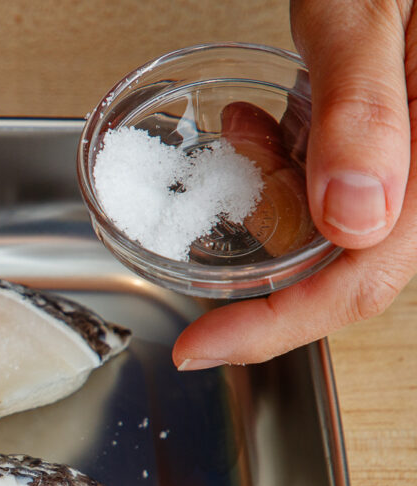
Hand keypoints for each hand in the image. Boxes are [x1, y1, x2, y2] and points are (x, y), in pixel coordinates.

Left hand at [173, 0, 413, 368]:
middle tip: (193, 288)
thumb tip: (356, 219)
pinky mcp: (379, 124)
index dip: (279, 328)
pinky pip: (327, 173)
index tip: (201, 350)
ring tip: (245, 140)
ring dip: (268, 201)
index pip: (365, 276)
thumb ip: (368, 111)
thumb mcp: (372, 16)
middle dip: (262, 277)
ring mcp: (400, 146)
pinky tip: (257, 121)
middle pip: (343, 263)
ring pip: (327, 222)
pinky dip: (279, 160)